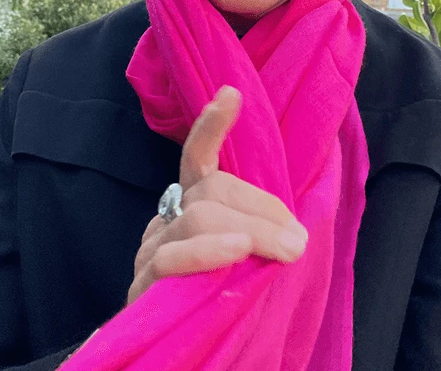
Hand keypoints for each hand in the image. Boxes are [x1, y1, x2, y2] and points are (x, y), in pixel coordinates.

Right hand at [127, 85, 307, 304]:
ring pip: (198, 215)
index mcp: (193, 207)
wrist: (183, 353)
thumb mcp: (244, 261)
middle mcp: (168, 219)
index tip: (231, 95)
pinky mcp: (143, 283)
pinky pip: (172, 257)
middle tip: (296, 240)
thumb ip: (259, 236)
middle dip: (261, 208)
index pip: (198, 157)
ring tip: (284, 251)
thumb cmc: (220, 298)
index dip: (212, 126)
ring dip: (250, 230)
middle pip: (212, 189)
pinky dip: (208, 251)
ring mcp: (152, 248)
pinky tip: (236, 252)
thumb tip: (296, 231)